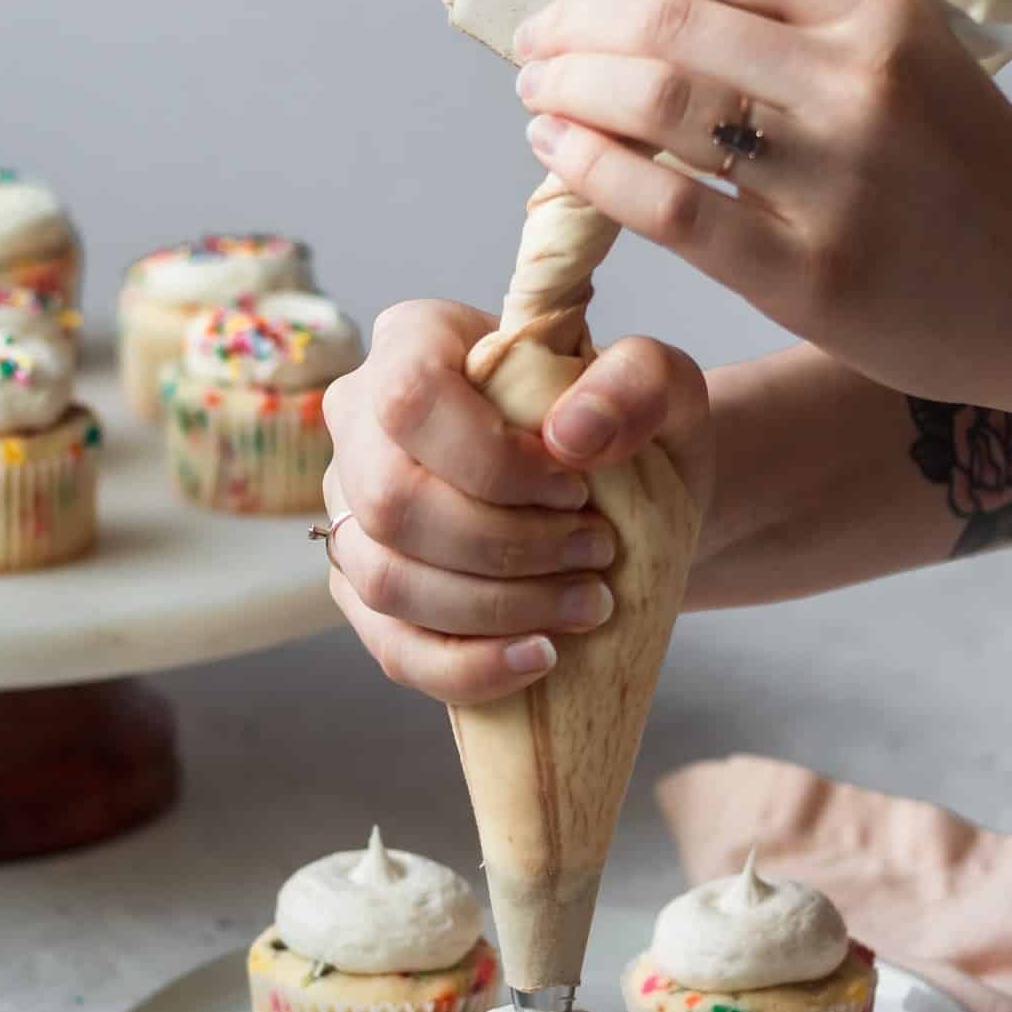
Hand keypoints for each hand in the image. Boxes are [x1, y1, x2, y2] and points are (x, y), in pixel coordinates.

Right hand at [321, 300, 709, 703]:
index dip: (492, 460)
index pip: (411, 399)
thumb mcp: (659, 385)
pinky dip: (470, 667)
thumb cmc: (622, 428)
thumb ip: (635, 381)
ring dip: (497, 608)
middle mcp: (360, 426)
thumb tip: (570, 436)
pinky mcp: (367, 595)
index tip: (577, 487)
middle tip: (596, 551)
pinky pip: (394, 648)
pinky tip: (541, 657)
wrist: (617, 501)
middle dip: (506, 546)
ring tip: (588, 603)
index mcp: (413, 344)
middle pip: (390, 503)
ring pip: (386, 581)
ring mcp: (352, 514)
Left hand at [515, 0, 1011, 424]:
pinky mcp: (806, 273)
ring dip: (570, 93)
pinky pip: (667, 207)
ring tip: (539, 97)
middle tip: (534, 46)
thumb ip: (802, 14)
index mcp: (881, 8)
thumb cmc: (962, 171)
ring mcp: (832, 181)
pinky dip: (590, 171)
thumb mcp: (906, 54)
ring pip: (656, 107)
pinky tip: (557, 156)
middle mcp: (856, 82)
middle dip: (574, 28)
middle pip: (668, 23)